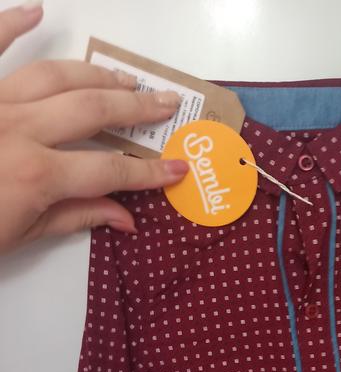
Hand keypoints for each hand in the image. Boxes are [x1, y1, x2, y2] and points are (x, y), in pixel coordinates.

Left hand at [0, 1, 188, 254]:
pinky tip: (33, 12)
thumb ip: (77, 217)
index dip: (149, 171)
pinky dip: (8, 25)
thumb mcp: (23, 235)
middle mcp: (19, 132)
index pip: (110, 171)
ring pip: (54, 76)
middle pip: (92, 110)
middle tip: (165, 102)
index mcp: (37, 176)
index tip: (177, 168)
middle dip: (136, 108)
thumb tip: (126, 217)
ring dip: (95, 73)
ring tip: (124, 75)